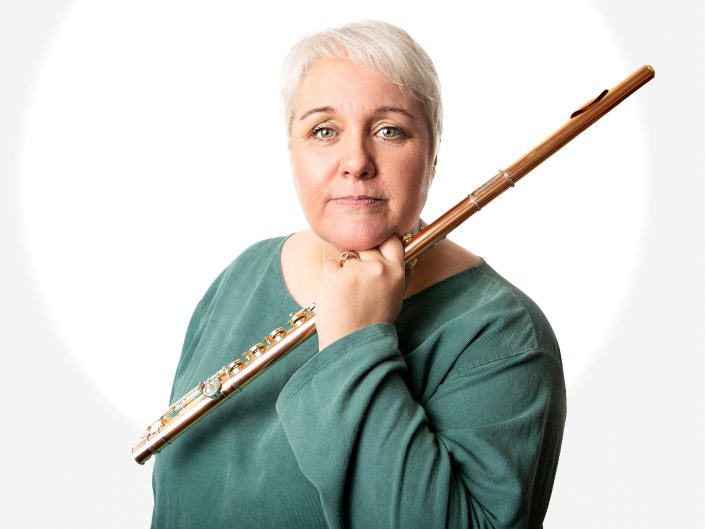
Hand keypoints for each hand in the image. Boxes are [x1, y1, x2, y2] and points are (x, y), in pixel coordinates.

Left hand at [315, 234, 407, 350]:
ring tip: (347, 293)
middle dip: (360, 255)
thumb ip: (403, 278)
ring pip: (347, 255)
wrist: (350, 343)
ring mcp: (356, 270)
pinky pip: (331, 264)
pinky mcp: (335, 274)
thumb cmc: (373, 323)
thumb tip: (410, 261)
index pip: (392, 241)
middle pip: (367, 244)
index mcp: (396, 273)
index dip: (382, 241)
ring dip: (344, 268)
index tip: (375, 247)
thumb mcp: (396, 300)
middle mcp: (378, 268)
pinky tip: (336, 294)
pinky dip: (330, 276)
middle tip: (356, 277)